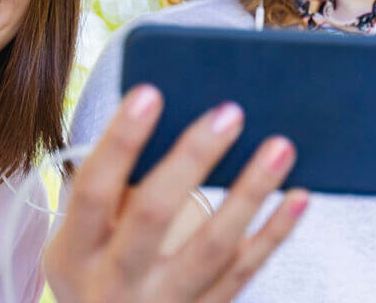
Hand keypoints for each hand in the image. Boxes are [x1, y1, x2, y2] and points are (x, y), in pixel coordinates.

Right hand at [44, 84, 308, 302]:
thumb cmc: (98, 270)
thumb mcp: (82, 242)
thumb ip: (114, 193)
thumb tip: (172, 116)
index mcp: (77, 254)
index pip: (95, 191)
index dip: (120, 141)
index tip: (150, 92)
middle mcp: (115, 284)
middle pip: (153, 215)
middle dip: (192, 159)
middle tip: (230, 112)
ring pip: (212, 247)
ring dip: (249, 192)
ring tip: (280, 146)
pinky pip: (244, 273)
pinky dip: (275, 233)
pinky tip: (298, 196)